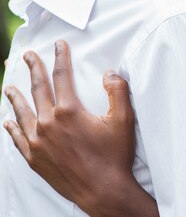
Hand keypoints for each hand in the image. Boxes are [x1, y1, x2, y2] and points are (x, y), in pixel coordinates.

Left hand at [2, 40, 140, 214]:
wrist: (102, 191)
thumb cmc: (115, 155)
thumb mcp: (124, 120)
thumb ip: (118, 91)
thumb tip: (109, 72)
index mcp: (69, 111)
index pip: (62, 76)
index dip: (61, 57)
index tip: (58, 44)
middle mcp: (48, 123)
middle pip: (37, 89)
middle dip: (33, 69)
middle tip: (27, 56)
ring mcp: (38, 142)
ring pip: (22, 113)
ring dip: (15, 97)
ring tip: (8, 87)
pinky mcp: (34, 159)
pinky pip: (17, 138)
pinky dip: (11, 128)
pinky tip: (7, 121)